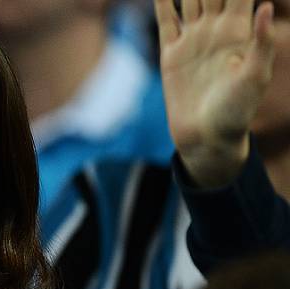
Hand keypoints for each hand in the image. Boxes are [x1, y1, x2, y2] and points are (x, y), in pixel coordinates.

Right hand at [156, 0, 275, 186]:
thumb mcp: (255, 78)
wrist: (206, 137)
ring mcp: (193, 39)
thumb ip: (260, 43)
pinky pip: (166, 19)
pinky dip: (161, 1)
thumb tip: (264, 6)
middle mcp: (217, 29)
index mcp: (240, 30)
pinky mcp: (172, 53)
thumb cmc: (236, 113)